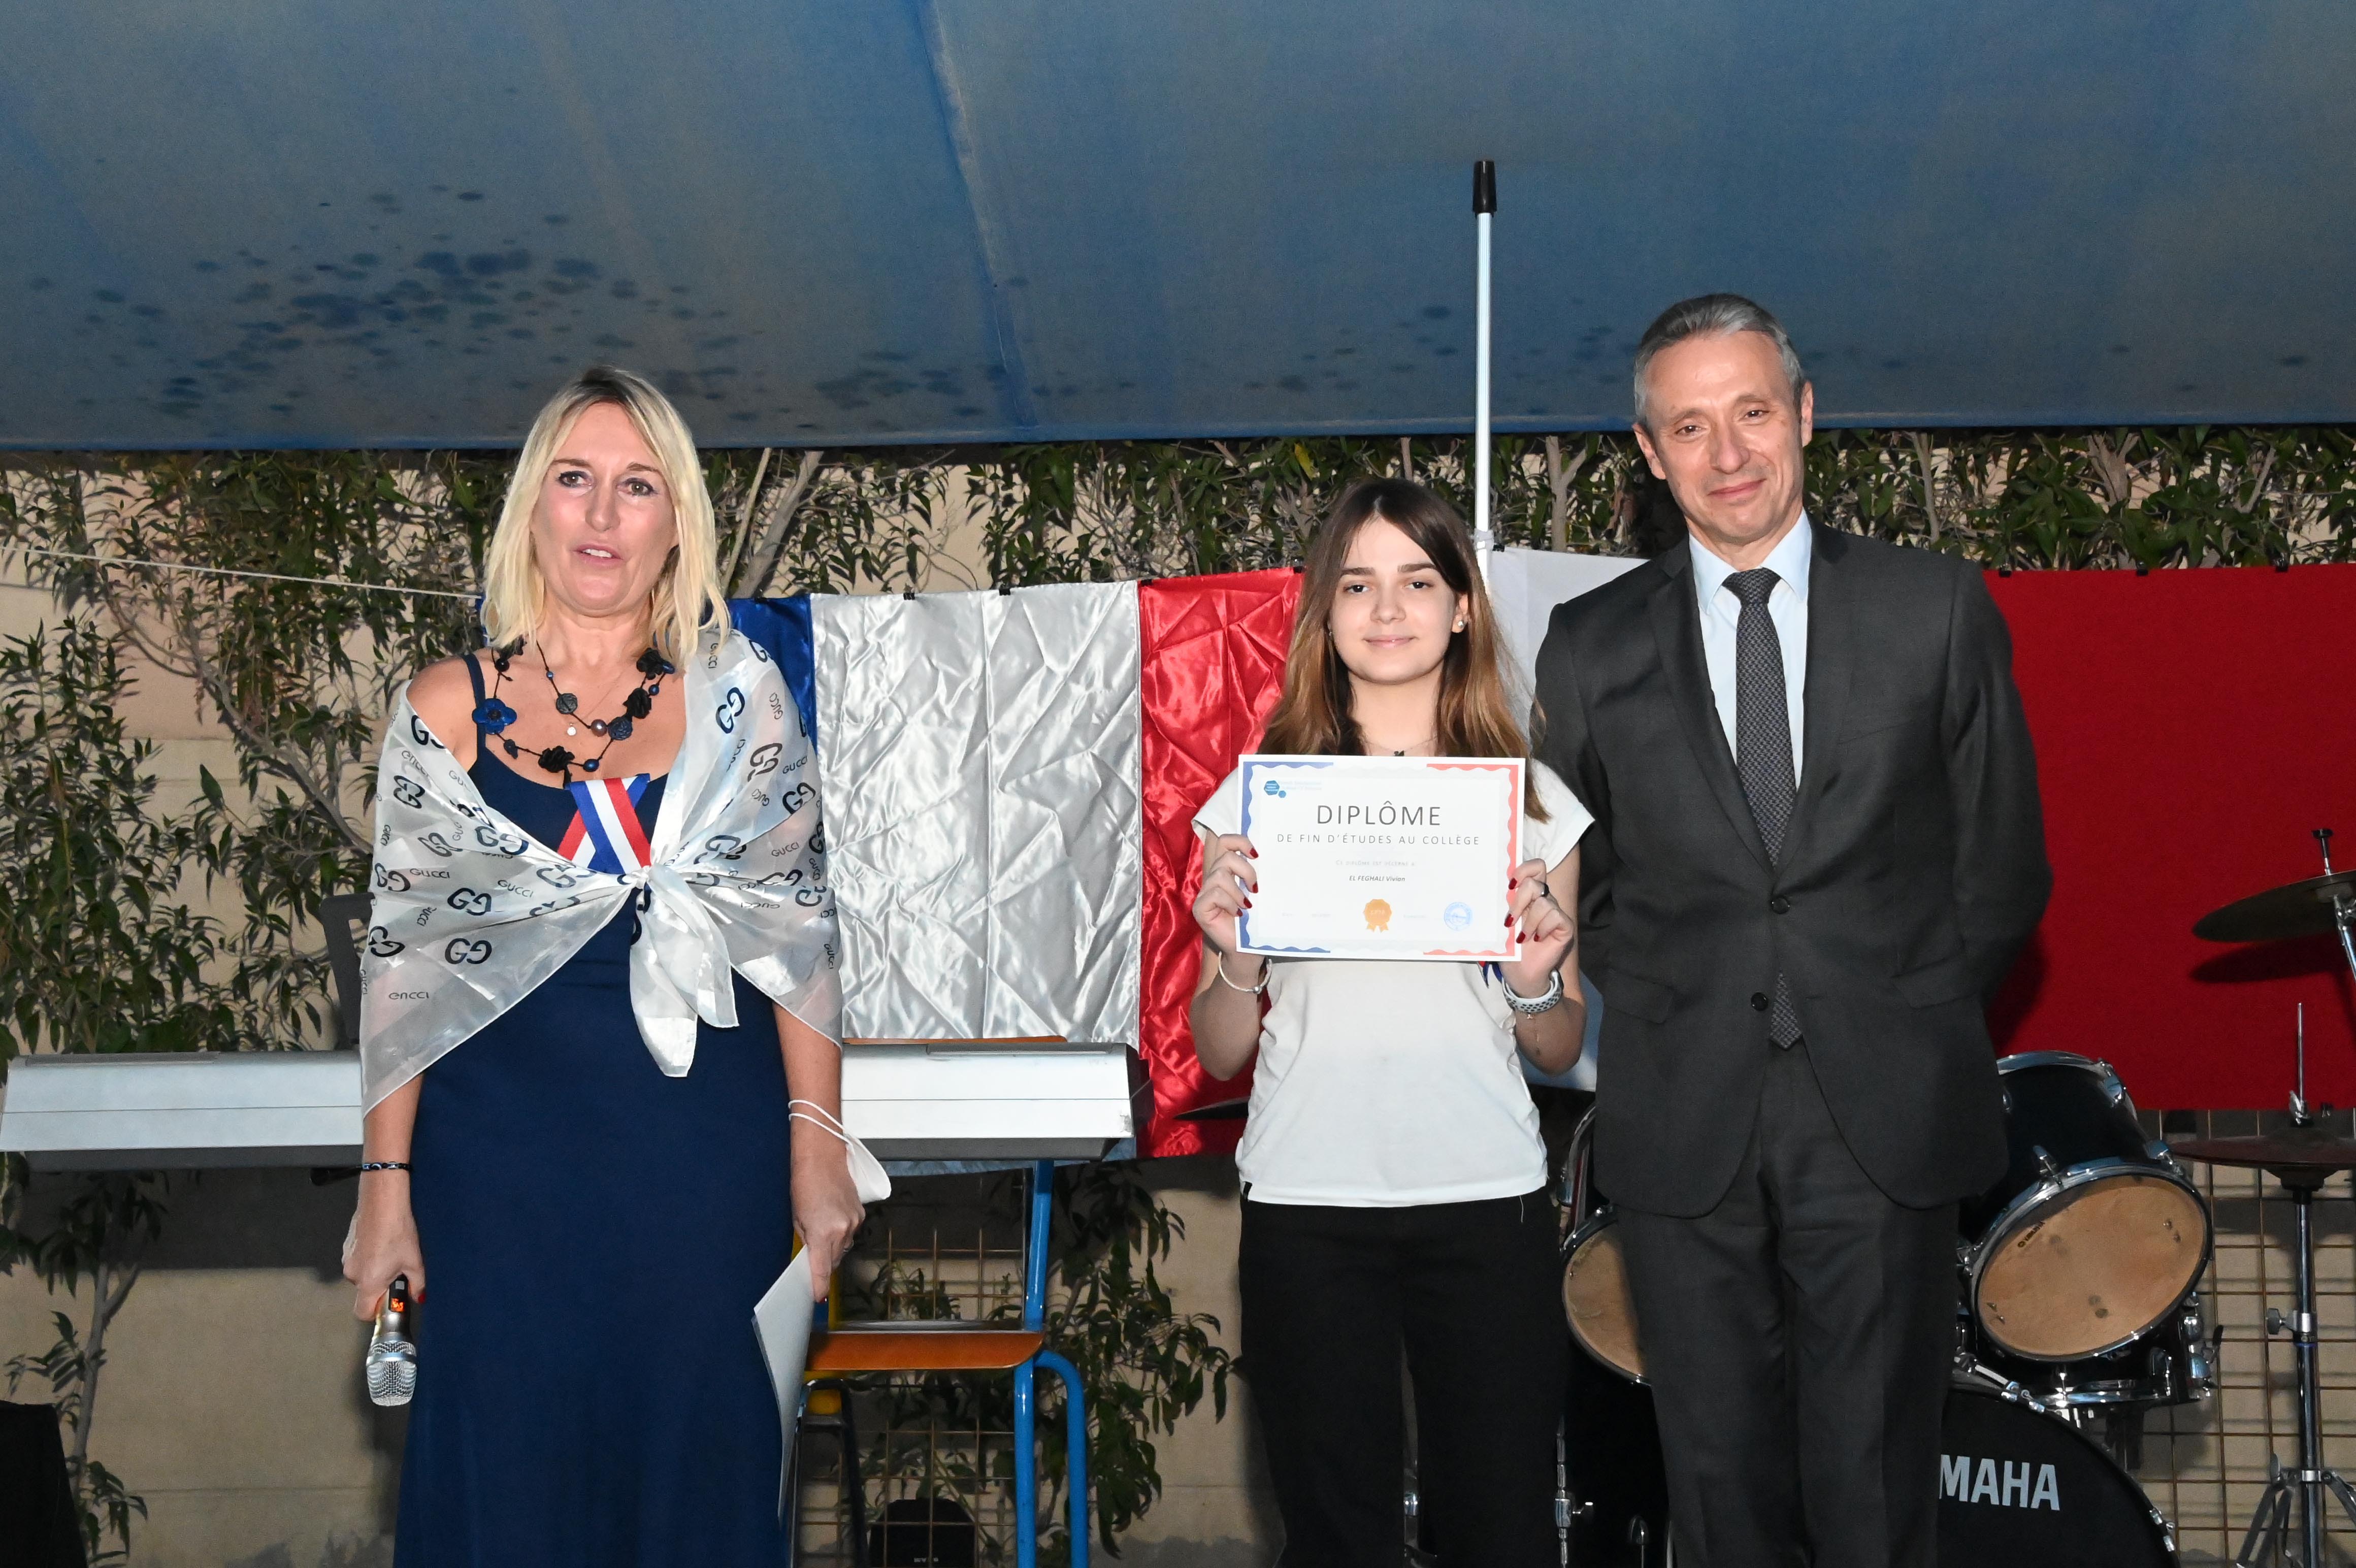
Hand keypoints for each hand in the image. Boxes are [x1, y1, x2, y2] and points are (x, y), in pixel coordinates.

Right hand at [344, 1173, 425, 1320]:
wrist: (382, 1201)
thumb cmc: (398, 1231)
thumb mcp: (414, 1261)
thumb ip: (417, 1284)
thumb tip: (419, 1298)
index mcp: (368, 1282)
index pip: (363, 1313)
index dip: (377, 1311)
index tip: (390, 1302)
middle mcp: (352, 1274)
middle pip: (364, 1292)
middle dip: (379, 1287)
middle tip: (397, 1271)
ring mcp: (346, 1258)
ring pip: (361, 1274)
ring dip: (374, 1270)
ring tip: (391, 1252)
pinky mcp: (347, 1245)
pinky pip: (358, 1259)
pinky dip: (368, 1256)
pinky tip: (382, 1242)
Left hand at [792, 1137, 866, 1301]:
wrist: (823, 1158)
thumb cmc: (805, 1183)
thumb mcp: (798, 1217)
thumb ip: (808, 1239)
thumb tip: (814, 1255)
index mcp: (823, 1233)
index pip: (823, 1269)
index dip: (820, 1286)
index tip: (817, 1297)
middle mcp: (842, 1230)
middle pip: (835, 1260)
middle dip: (825, 1263)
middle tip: (814, 1257)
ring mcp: (854, 1222)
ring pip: (844, 1246)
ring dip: (834, 1246)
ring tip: (822, 1229)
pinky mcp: (860, 1213)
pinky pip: (851, 1232)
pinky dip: (841, 1232)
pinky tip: (832, 1219)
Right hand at [1191, 833, 1258, 956]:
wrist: (1247, 950)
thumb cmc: (1255, 922)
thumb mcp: (1259, 894)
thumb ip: (1259, 876)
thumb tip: (1274, 857)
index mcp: (1228, 871)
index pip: (1226, 842)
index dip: (1240, 840)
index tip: (1257, 854)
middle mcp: (1214, 878)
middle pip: (1225, 856)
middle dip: (1246, 870)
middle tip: (1256, 888)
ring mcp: (1205, 893)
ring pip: (1220, 875)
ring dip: (1238, 891)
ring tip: (1247, 906)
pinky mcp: (1200, 908)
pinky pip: (1214, 894)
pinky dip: (1229, 902)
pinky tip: (1238, 914)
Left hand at [1502, 857, 1574, 996]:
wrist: (1521, 973)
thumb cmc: (1509, 949)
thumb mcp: (1502, 924)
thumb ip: (1503, 905)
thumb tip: (1490, 888)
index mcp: (1529, 895)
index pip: (1535, 867)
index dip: (1524, 869)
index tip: (1510, 885)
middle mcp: (1544, 900)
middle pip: (1536, 882)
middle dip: (1519, 901)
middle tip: (1510, 921)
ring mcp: (1555, 912)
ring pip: (1545, 902)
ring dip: (1529, 921)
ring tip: (1522, 937)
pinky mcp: (1565, 926)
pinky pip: (1556, 916)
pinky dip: (1542, 927)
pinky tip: (1536, 939)